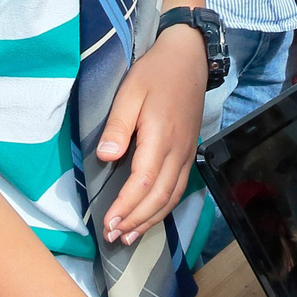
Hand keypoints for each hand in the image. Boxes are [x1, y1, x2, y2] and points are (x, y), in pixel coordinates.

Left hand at [94, 23, 208, 242]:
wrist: (189, 59)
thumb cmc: (155, 73)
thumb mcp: (129, 92)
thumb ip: (118, 125)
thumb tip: (107, 157)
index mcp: (160, 137)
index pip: (142, 183)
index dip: (125, 207)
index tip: (107, 223)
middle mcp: (178, 151)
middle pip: (158, 197)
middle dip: (136, 221)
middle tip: (112, 237)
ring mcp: (187, 154)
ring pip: (171, 197)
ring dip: (150, 220)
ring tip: (128, 236)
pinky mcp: (190, 153)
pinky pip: (179, 188)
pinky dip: (164, 208)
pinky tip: (150, 216)